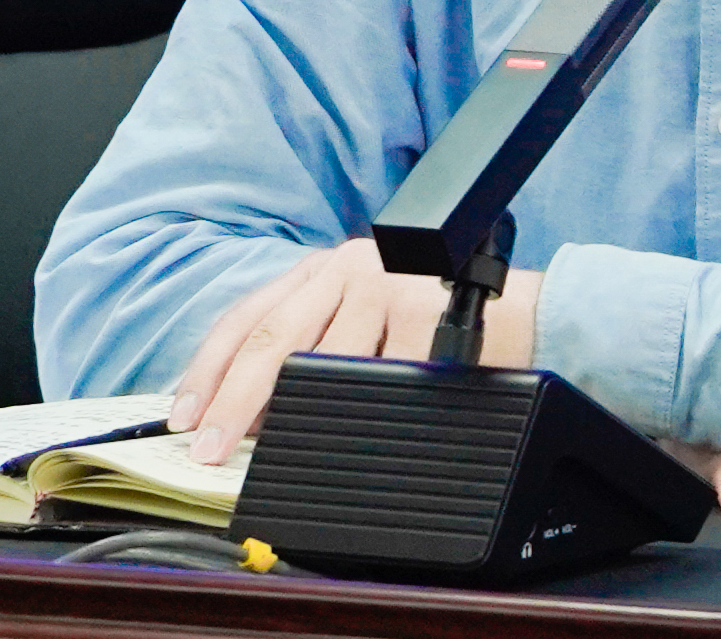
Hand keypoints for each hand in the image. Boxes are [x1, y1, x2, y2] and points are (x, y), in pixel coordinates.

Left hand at [170, 237, 541, 463]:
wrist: (535, 314)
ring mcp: (386, 284)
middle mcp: (350, 268)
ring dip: (291, 417)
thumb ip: (318, 351)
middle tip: (208, 450)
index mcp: (327, 270)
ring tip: (271, 453)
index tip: (186, 419)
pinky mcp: (420, 308)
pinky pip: (376, 376)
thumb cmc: (448, 327)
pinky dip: (361, 410)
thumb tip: (252, 418)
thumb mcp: (371, 324)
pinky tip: (352, 431)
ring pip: (318, 363)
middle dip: (231, 404)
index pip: (248, 317)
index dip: (209, 370)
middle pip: (270, 340)